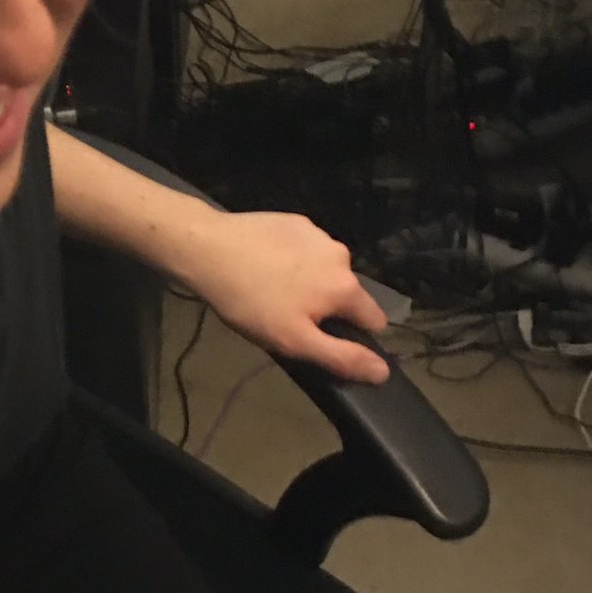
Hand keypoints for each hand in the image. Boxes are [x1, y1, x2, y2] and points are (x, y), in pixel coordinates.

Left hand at [177, 210, 390, 382]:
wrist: (208, 249)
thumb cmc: (251, 302)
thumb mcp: (294, 340)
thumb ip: (341, 356)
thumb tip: (383, 371)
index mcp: (347, 287)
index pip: (373, 320)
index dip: (353, 335)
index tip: (321, 339)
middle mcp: (342, 255)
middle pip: (346, 293)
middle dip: (326, 307)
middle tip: (286, 315)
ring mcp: (319, 234)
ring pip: (325, 270)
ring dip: (309, 281)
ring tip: (271, 289)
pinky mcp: (296, 221)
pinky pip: (306, 249)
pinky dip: (293, 259)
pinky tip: (265, 264)